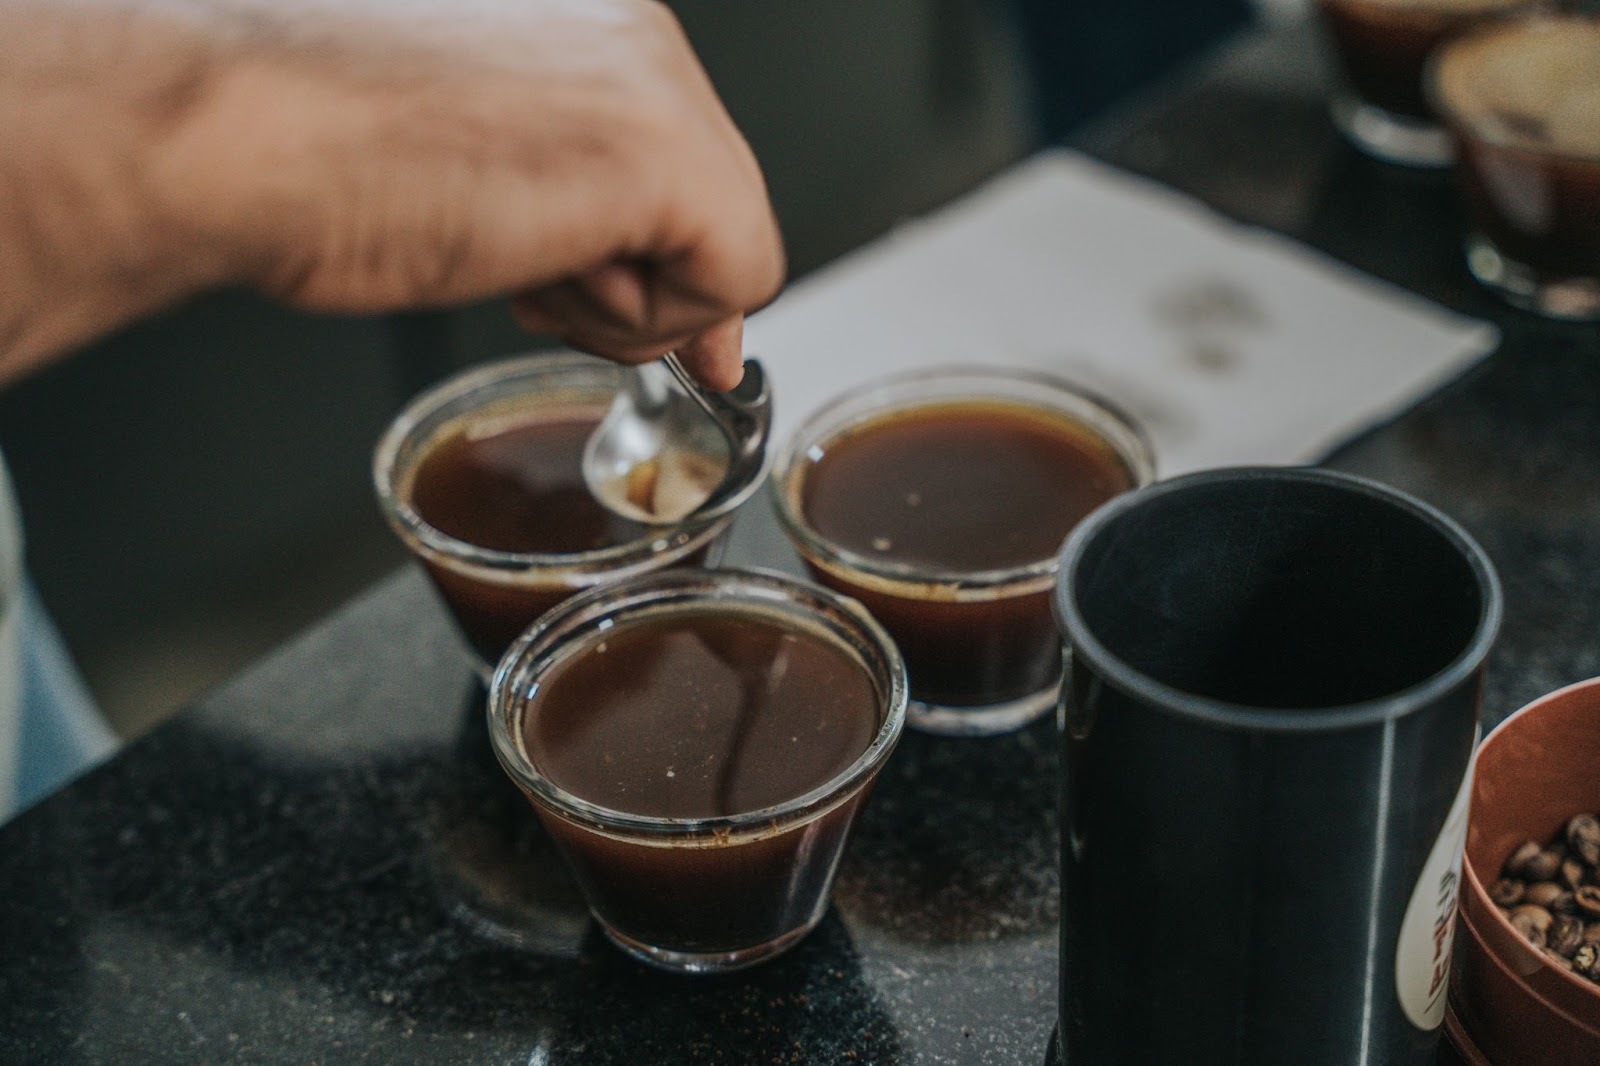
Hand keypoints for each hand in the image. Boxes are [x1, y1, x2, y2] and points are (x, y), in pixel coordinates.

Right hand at [1, 0, 784, 390]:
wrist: (237, 133)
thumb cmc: (310, 143)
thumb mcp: (485, 171)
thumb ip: (601, 220)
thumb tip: (719, 334)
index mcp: (587, 21)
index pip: (679, 159)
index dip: (643, 247)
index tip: (590, 280)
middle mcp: (637, 33)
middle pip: (709, 206)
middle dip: (628, 273)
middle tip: (518, 258)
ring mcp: (660, 86)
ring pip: (728, 250)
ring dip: (625, 300)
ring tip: (511, 252)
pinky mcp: (668, 157)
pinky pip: (738, 283)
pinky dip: (646, 321)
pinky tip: (542, 276)